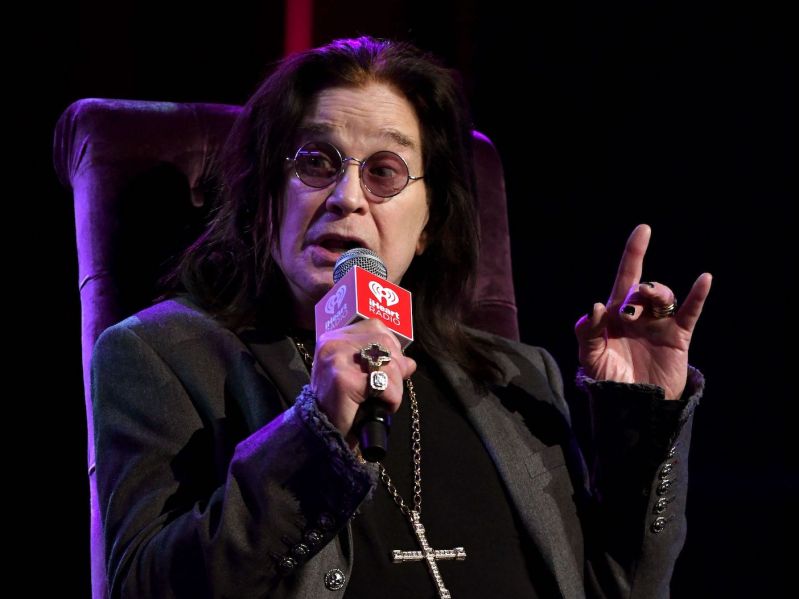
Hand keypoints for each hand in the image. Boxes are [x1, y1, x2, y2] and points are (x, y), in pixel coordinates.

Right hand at [311, 318, 415, 445]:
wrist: (322, 433)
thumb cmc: (340, 404)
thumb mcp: (360, 376)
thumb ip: (382, 363)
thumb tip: (410, 362)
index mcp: (335, 337)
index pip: (375, 327)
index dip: (390, 347)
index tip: (389, 368)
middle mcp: (333, 343)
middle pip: (384, 343)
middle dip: (396, 369)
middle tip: (388, 390)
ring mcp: (338, 359)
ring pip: (388, 364)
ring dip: (395, 388)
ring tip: (382, 400)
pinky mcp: (344, 380)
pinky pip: (385, 386)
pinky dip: (391, 400)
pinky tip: (380, 408)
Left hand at [574, 224, 711, 398]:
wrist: (632, 407)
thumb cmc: (608, 381)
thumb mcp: (590, 359)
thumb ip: (587, 333)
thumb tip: (596, 307)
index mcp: (615, 315)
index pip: (624, 278)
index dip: (633, 253)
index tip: (644, 230)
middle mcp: (638, 315)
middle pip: (642, 287)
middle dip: (637, 291)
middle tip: (627, 312)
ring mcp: (659, 324)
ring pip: (664, 296)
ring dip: (657, 293)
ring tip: (649, 300)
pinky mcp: (678, 337)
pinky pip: (690, 312)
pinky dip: (697, 295)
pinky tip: (704, 279)